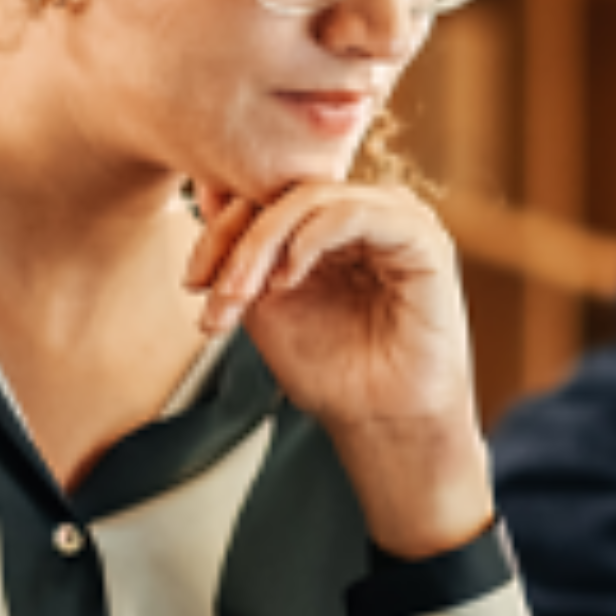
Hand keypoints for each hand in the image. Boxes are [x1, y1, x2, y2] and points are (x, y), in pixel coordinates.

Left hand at [186, 183, 495, 560]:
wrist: (380, 423)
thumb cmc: (333, 372)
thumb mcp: (266, 305)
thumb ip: (242, 256)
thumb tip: (205, 195)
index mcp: (333, 225)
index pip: (269, 197)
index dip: (222, 231)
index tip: (194, 282)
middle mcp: (367, 213)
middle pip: (285, 192)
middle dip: (237, 241)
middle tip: (214, 292)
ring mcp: (397, 220)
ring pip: (312, 197)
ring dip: (263, 243)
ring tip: (244, 294)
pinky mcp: (421, 238)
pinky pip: (354, 212)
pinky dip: (309, 239)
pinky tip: (288, 279)